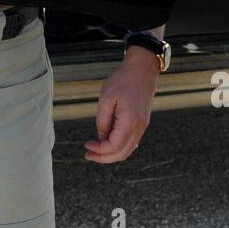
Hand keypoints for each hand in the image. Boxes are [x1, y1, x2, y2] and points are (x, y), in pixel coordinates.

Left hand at [84, 45, 157, 162]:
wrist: (142, 69)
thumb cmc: (123, 80)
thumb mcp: (106, 98)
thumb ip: (102, 121)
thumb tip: (100, 138)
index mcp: (130, 121)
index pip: (113, 146)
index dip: (98, 150)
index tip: (86, 145)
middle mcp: (139, 128)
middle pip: (121, 153)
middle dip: (104, 158)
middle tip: (88, 155)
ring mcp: (142, 127)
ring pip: (128, 150)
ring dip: (111, 155)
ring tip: (95, 152)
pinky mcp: (142, 124)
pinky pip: (131, 142)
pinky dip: (119, 148)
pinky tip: (107, 144)